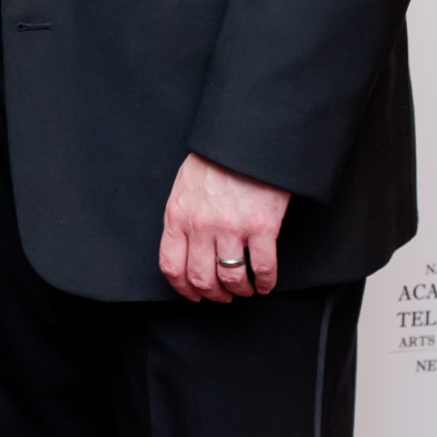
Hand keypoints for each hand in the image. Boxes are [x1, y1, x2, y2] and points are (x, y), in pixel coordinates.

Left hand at [158, 155, 289, 302]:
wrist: (247, 139)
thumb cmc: (217, 160)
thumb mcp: (185, 186)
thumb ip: (182, 216)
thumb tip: (186, 244)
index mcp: (177, 216)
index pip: (171, 266)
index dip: (183, 288)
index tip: (194, 295)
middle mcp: (201, 227)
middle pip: (201, 278)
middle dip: (213, 294)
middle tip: (223, 297)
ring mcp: (231, 228)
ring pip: (231, 277)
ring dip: (238, 290)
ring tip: (245, 289)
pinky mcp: (261, 227)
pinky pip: (261, 267)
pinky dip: (264, 282)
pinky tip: (265, 284)